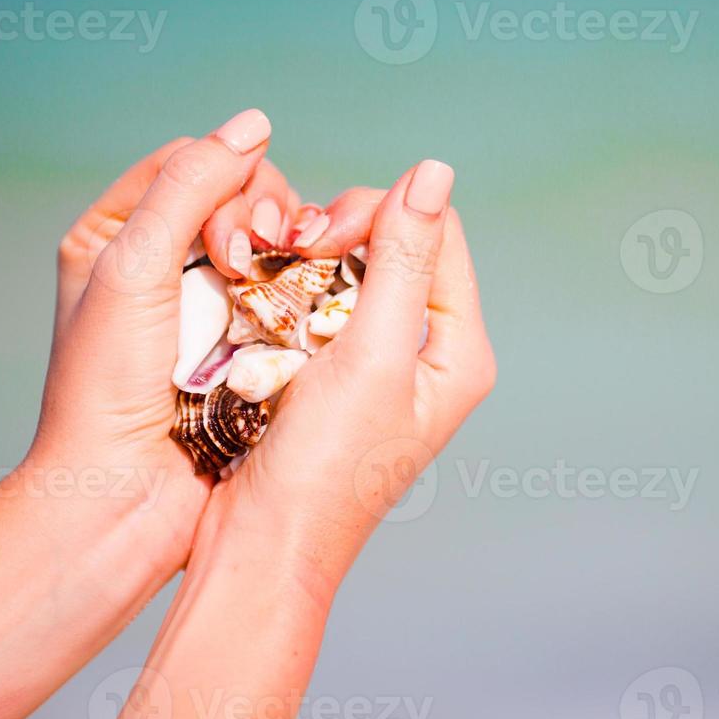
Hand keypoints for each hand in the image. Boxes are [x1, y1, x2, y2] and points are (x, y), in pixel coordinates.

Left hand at [35, 108, 290, 566]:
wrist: (122, 496)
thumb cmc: (107, 386)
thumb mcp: (134, 268)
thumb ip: (190, 186)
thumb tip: (255, 123)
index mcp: (115, 235)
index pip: (190, 165)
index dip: (225, 177)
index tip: (230, 228)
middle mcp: (160, 264)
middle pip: (238, 199)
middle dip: (255, 219)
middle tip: (245, 262)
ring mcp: (207, 307)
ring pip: (270, 245)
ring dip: (281, 256)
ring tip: (272, 289)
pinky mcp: (245, 345)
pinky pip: (286, 295)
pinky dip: (297, 294)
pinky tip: (300, 310)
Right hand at [207, 160, 496, 590]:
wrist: (260, 547)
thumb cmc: (322, 467)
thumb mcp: (369, 355)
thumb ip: (401, 260)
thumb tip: (436, 170)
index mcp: (458, 349)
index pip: (438, 235)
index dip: (380, 212)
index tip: (319, 234)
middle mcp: (427, 352)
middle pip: (396, 245)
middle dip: (341, 233)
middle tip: (290, 246)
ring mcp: (378, 363)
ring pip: (350, 270)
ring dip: (308, 258)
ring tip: (268, 266)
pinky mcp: (331, 373)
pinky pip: (316, 304)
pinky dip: (288, 289)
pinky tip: (259, 295)